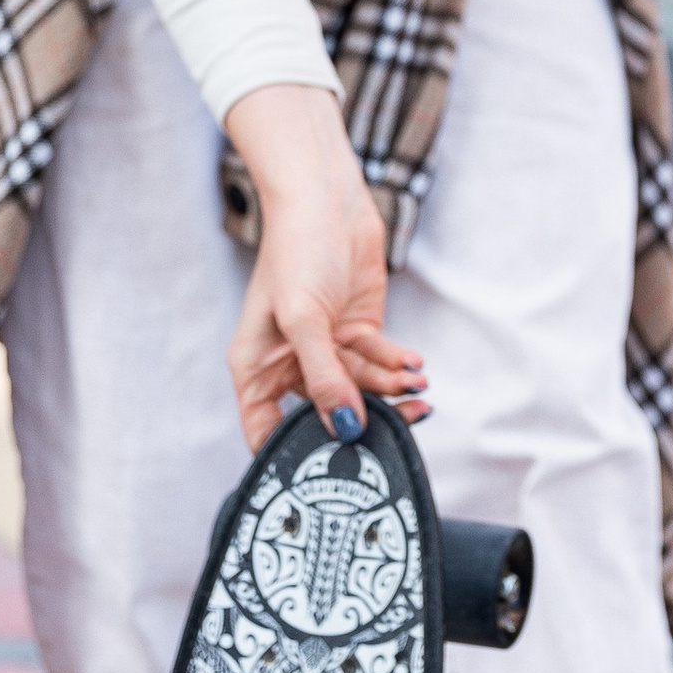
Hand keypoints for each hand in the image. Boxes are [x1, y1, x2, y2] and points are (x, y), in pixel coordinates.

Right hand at [225, 85, 428, 451]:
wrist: (326, 201)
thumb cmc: (296, 252)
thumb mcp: (304, 320)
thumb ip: (324, 377)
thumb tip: (345, 427)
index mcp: (257, 369)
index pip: (266, 432)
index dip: (293, 455)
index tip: (330, 471)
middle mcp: (289, 365)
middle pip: (325, 414)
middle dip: (365, 419)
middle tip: (404, 421)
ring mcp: (325, 349)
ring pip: (360, 389)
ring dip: (390, 388)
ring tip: (415, 381)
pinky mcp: (355, 330)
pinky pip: (377, 363)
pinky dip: (396, 365)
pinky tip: (414, 363)